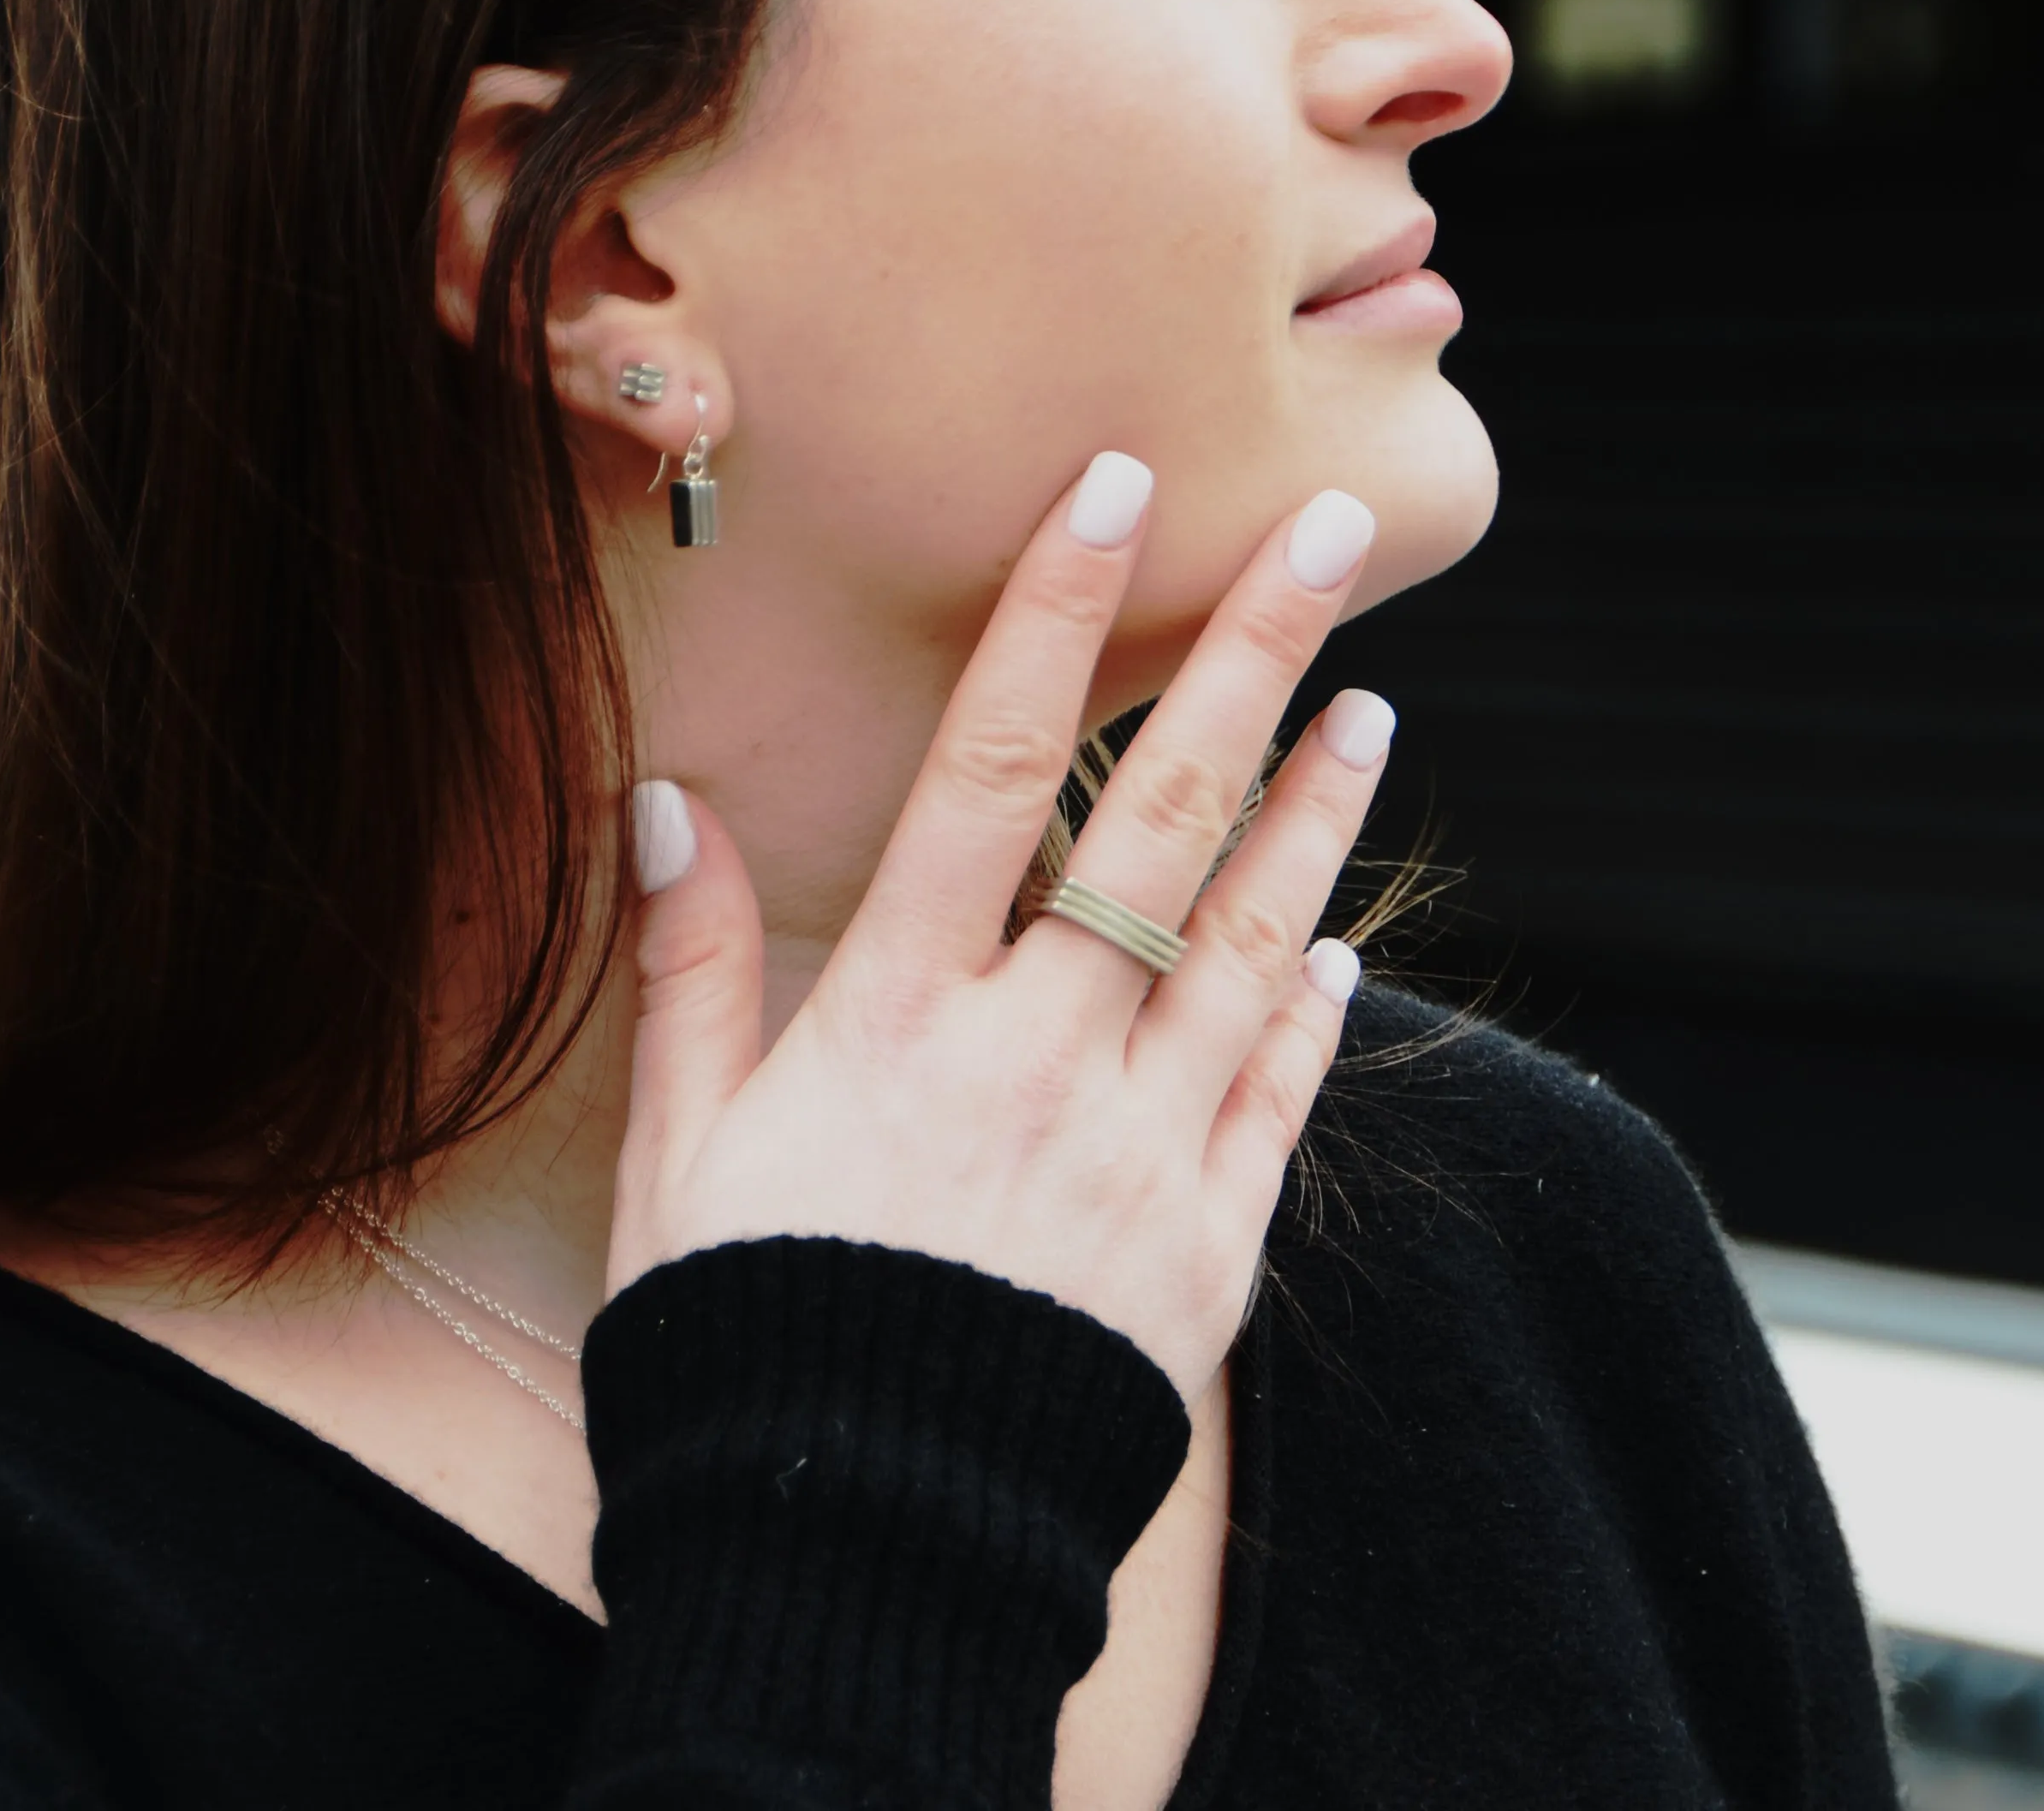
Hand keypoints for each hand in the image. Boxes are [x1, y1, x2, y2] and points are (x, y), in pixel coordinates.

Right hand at [599, 452, 1392, 1402]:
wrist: (859, 1554)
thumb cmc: (742, 1344)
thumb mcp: (678, 1156)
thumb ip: (692, 972)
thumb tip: (670, 806)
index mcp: (899, 1021)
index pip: (992, 770)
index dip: (1056, 616)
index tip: (1117, 489)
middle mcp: (1039, 1060)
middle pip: (1164, 820)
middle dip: (1253, 657)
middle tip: (1335, 534)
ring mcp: (1141, 1153)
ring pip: (1256, 941)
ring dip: (1317, 814)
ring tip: (1373, 706)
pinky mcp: (1209, 1252)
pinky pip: (1280, 1101)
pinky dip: (1317, 1012)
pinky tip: (1348, 944)